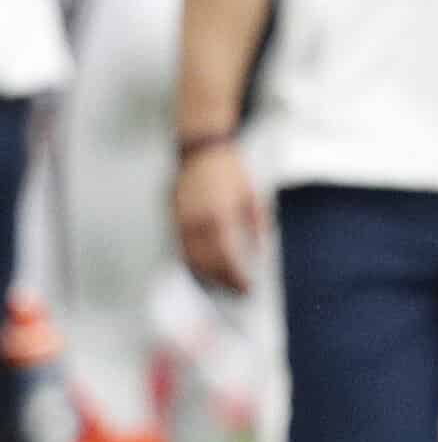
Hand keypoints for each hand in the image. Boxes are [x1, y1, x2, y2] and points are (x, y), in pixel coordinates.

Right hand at [172, 139, 264, 294]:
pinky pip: (180, 248)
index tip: (248, 288)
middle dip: (222, 281)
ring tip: (223, 283)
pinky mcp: (172, 218)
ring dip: (205, 275)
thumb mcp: (252, 196)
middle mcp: (196, 221)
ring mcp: (180, 220)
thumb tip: (261, 252)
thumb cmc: (230, 171)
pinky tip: (205, 268)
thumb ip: (256, 225)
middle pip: (206, 263)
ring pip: (189, 258)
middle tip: (237, 291)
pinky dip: (192, 262)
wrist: (202, 150)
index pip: (226, 257)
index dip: (236, 276)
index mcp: (219, 215)